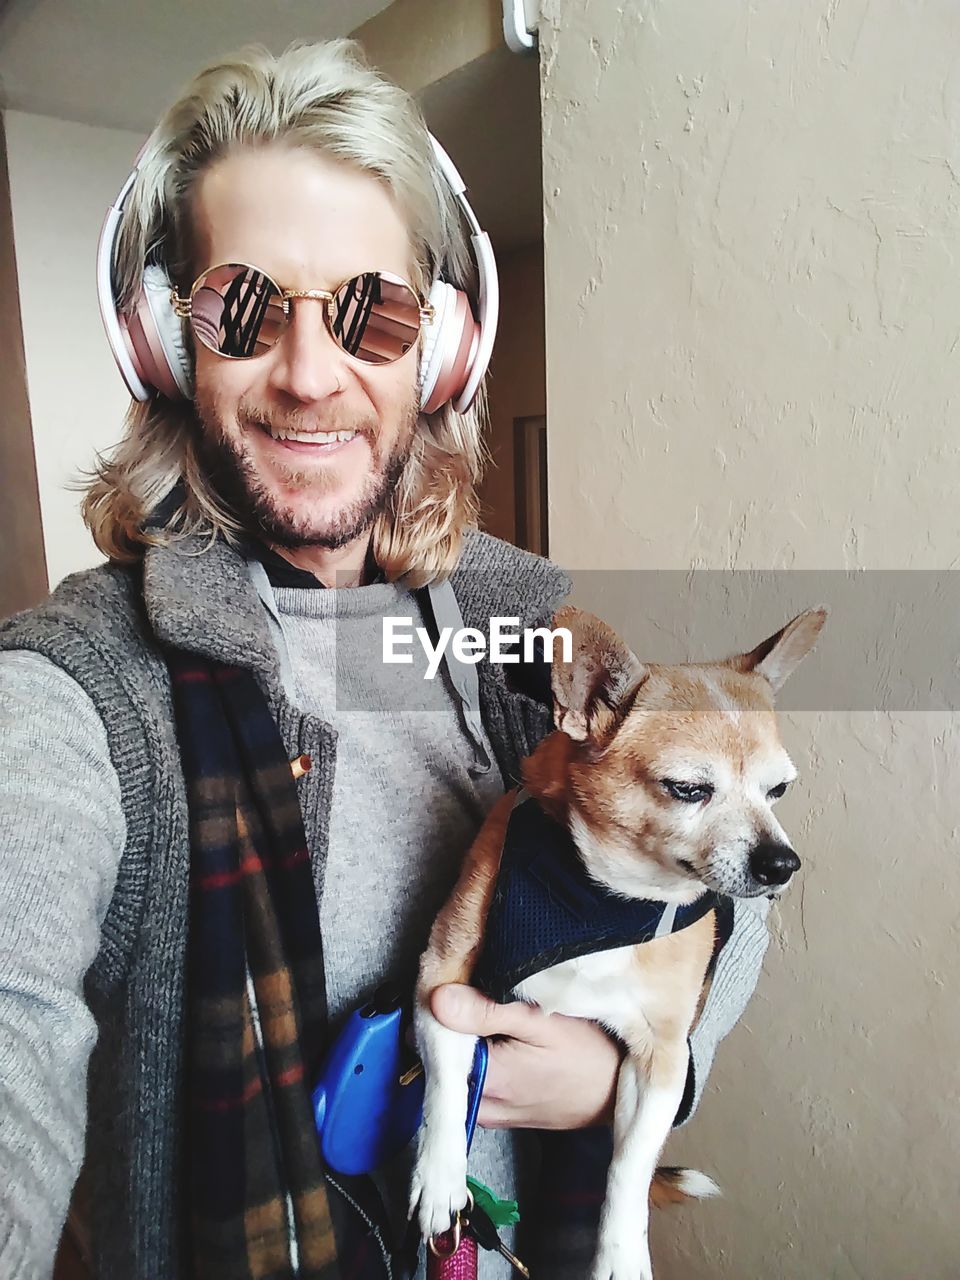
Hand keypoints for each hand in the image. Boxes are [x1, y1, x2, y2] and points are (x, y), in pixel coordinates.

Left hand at [430, 984, 622, 1129]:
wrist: (621, 1093)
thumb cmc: (589, 1055)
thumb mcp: (542, 1022)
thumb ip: (487, 1011)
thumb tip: (437, 999)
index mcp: (485, 1080)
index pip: (430, 1045)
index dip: (434, 1013)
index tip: (447, 986)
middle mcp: (482, 1105)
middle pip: (441, 1061)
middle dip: (447, 1027)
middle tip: (467, 993)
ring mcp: (493, 1114)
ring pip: (457, 1072)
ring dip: (463, 1044)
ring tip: (484, 1013)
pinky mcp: (503, 1114)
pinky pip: (475, 1083)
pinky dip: (478, 1059)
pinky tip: (498, 1037)